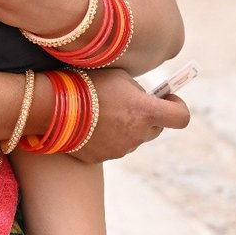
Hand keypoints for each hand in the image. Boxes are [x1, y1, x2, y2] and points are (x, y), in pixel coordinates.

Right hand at [71, 68, 189, 162]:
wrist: (54, 106)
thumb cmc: (88, 83)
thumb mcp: (119, 76)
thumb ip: (138, 90)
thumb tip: (146, 96)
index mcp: (146, 111)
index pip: (181, 117)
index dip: (177, 107)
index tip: (168, 99)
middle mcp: (138, 134)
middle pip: (156, 129)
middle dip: (148, 117)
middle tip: (130, 103)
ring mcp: (121, 149)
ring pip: (133, 139)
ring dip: (126, 128)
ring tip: (103, 112)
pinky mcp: (103, 158)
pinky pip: (113, 147)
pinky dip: (107, 137)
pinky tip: (90, 124)